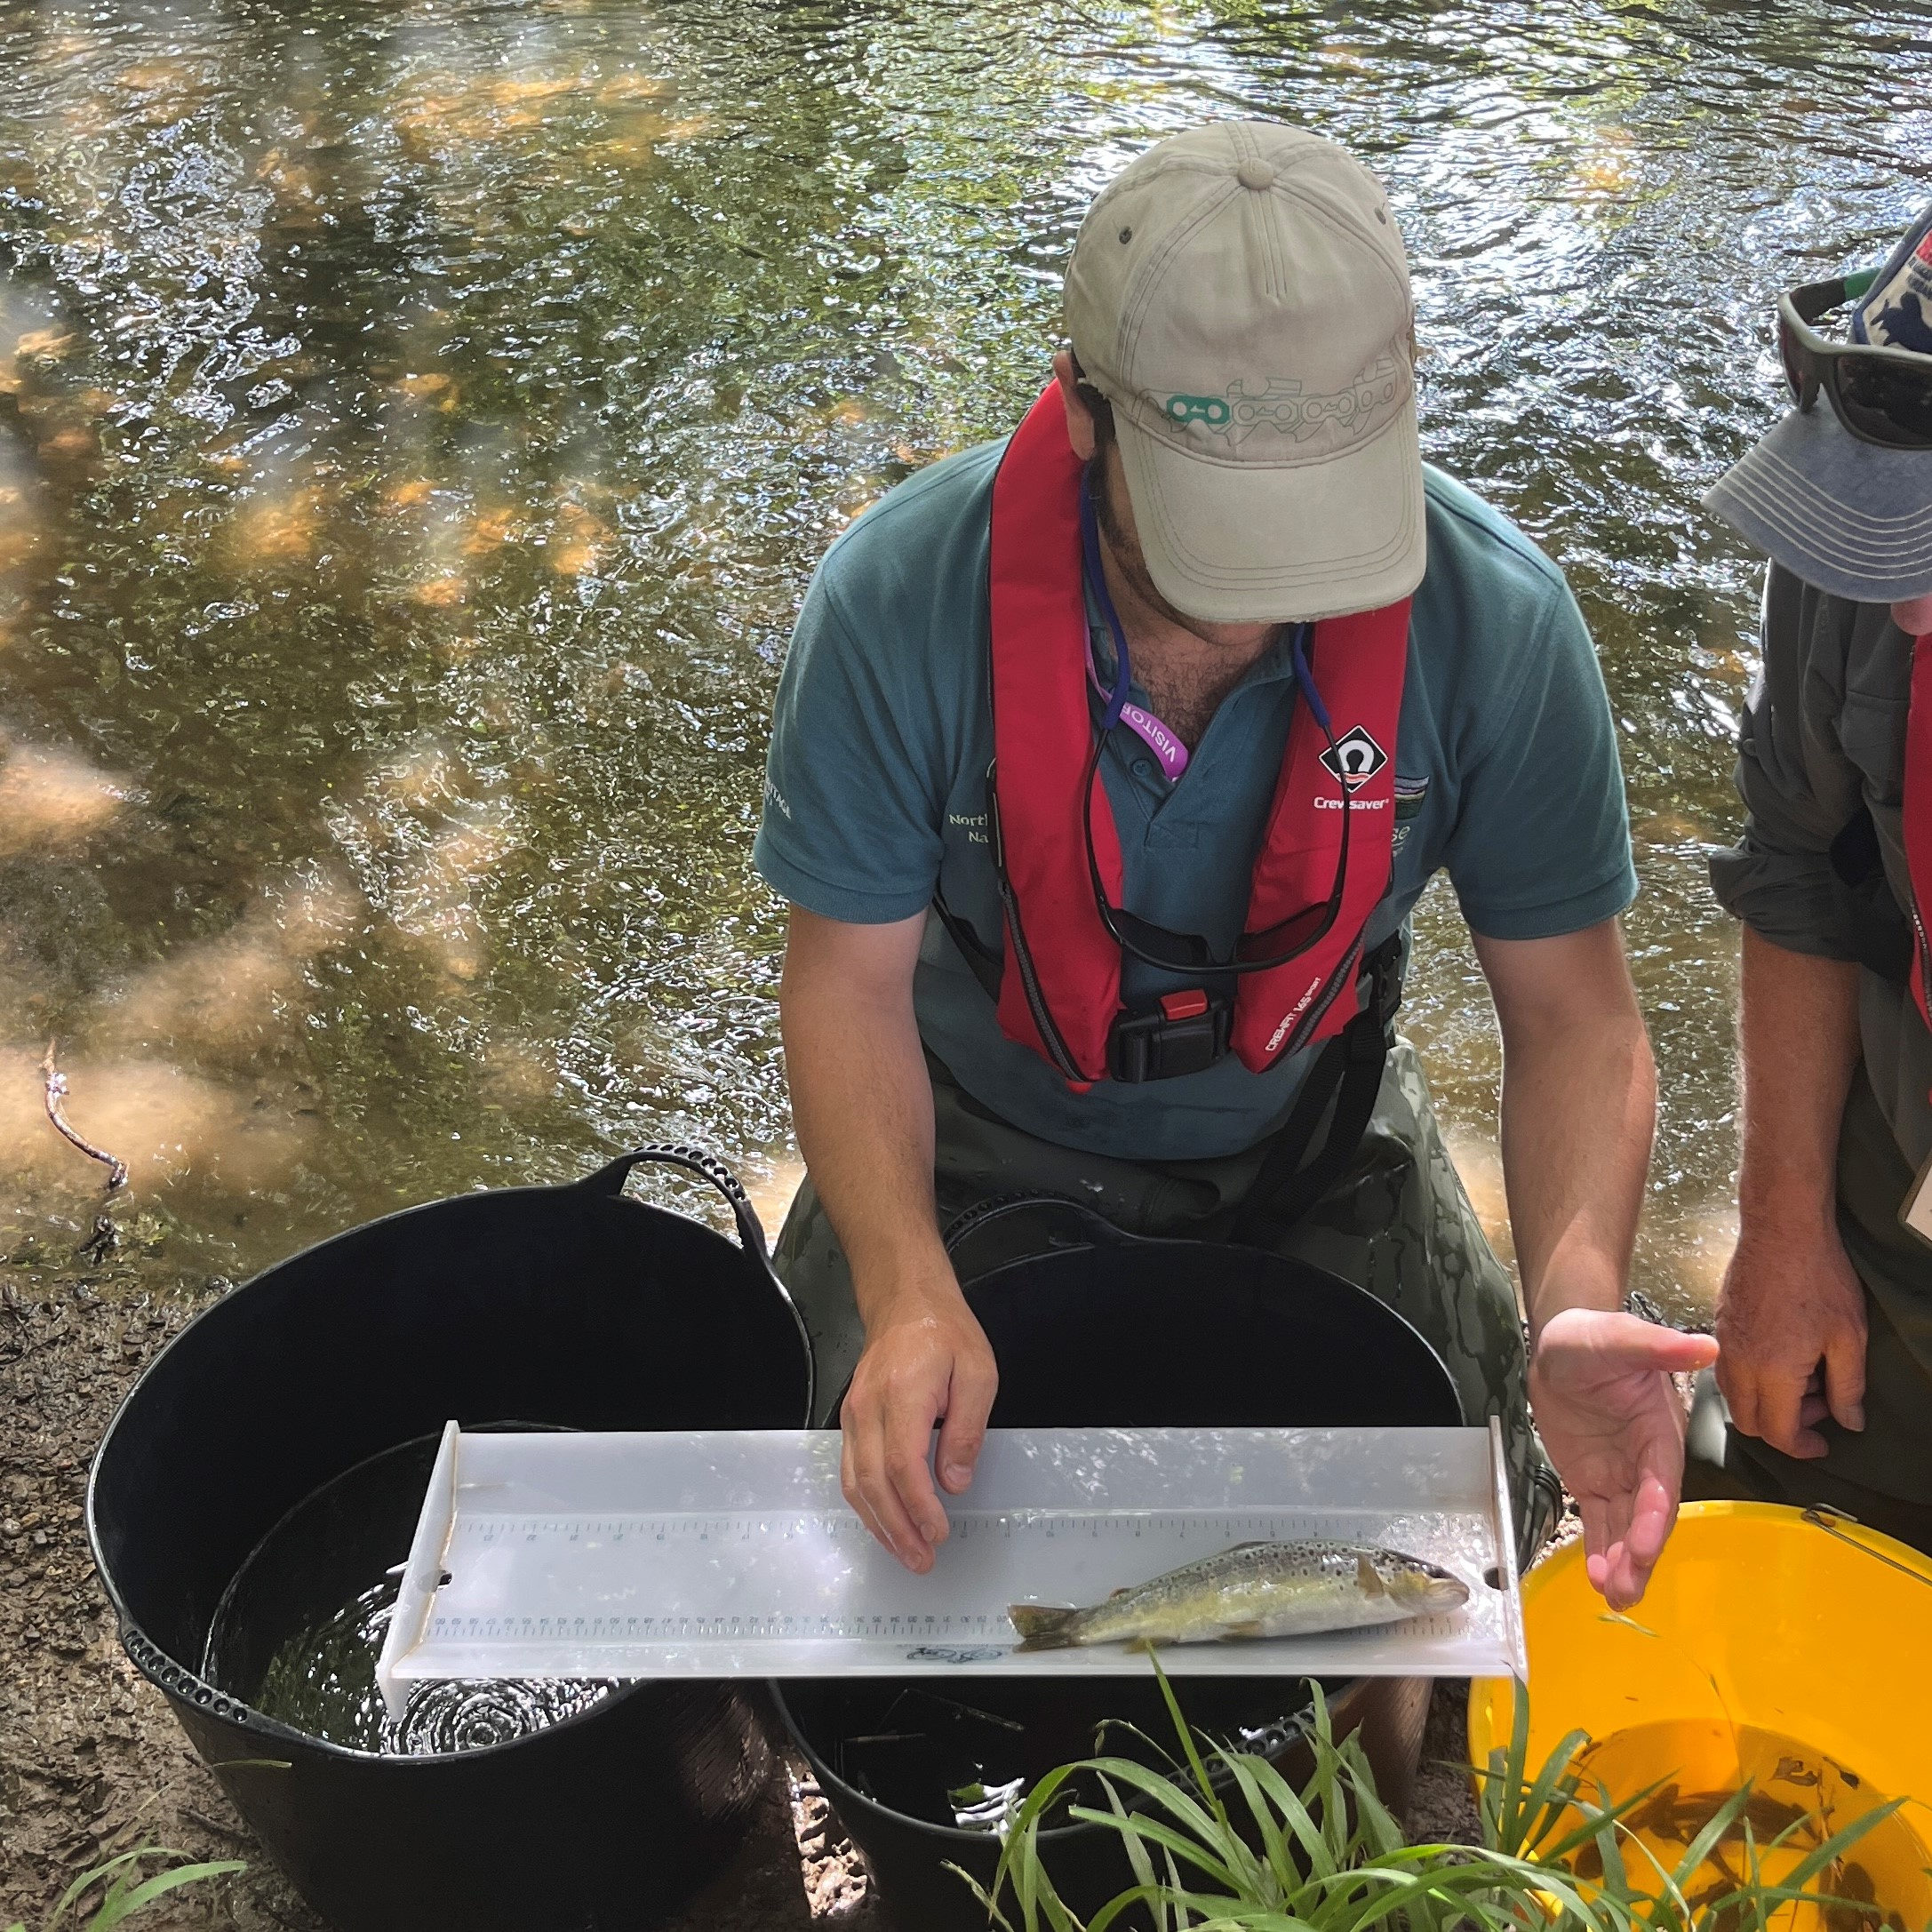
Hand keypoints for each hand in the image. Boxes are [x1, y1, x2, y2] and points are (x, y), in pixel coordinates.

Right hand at [839, 1273, 997, 1573]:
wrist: (905, 1301)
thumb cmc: (945, 1333)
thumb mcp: (978, 1373)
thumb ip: (968, 1430)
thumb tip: (954, 1481)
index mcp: (903, 1393)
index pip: (904, 1464)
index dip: (919, 1507)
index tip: (939, 1532)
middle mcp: (869, 1407)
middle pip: (874, 1482)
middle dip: (898, 1529)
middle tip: (923, 1560)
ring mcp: (853, 1414)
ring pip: (855, 1482)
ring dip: (879, 1524)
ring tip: (905, 1553)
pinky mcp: (850, 1419)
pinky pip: (851, 1470)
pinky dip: (866, 1504)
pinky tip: (885, 1523)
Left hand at [1529, 1307, 1718, 1608]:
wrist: (1562, 1345)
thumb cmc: (1593, 1337)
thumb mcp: (1619, 1337)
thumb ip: (1657, 1347)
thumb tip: (1704, 1346)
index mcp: (1659, 1432)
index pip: (1662, 1481)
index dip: (1656, 1515)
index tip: (1646, 1545)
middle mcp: (1645, 1461)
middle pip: (1648, 1516)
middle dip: (1640, 1554)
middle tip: (1626, 1589)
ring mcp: (1620, 1475)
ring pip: (1627, 1528)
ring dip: (1623, 1563)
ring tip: (1614, 1597)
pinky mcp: (1595, 1482)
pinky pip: (1600, 1522)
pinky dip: (1600, 1550)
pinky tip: (1597, 1579)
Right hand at [1715, 1218, 1865, 1458]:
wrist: (1781, 1229)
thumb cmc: (1819, 1278)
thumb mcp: (1850, 1337)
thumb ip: (1849, 1386)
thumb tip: (1849, 1421)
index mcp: (1772, 1371)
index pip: (1778, 1432)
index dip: (1803, 1446)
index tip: (1823, 1443)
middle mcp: (1738, 1362)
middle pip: (1748, 1421)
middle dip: (1782, 1427)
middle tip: (1817, 1407)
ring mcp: (1723, 1342)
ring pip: (1733, 1396)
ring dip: (1765, 1402)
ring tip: (1802, 1378)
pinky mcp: (1718, 1324)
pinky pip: (1727, 1369)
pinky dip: (1752, 1379)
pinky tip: (1781, 1354)